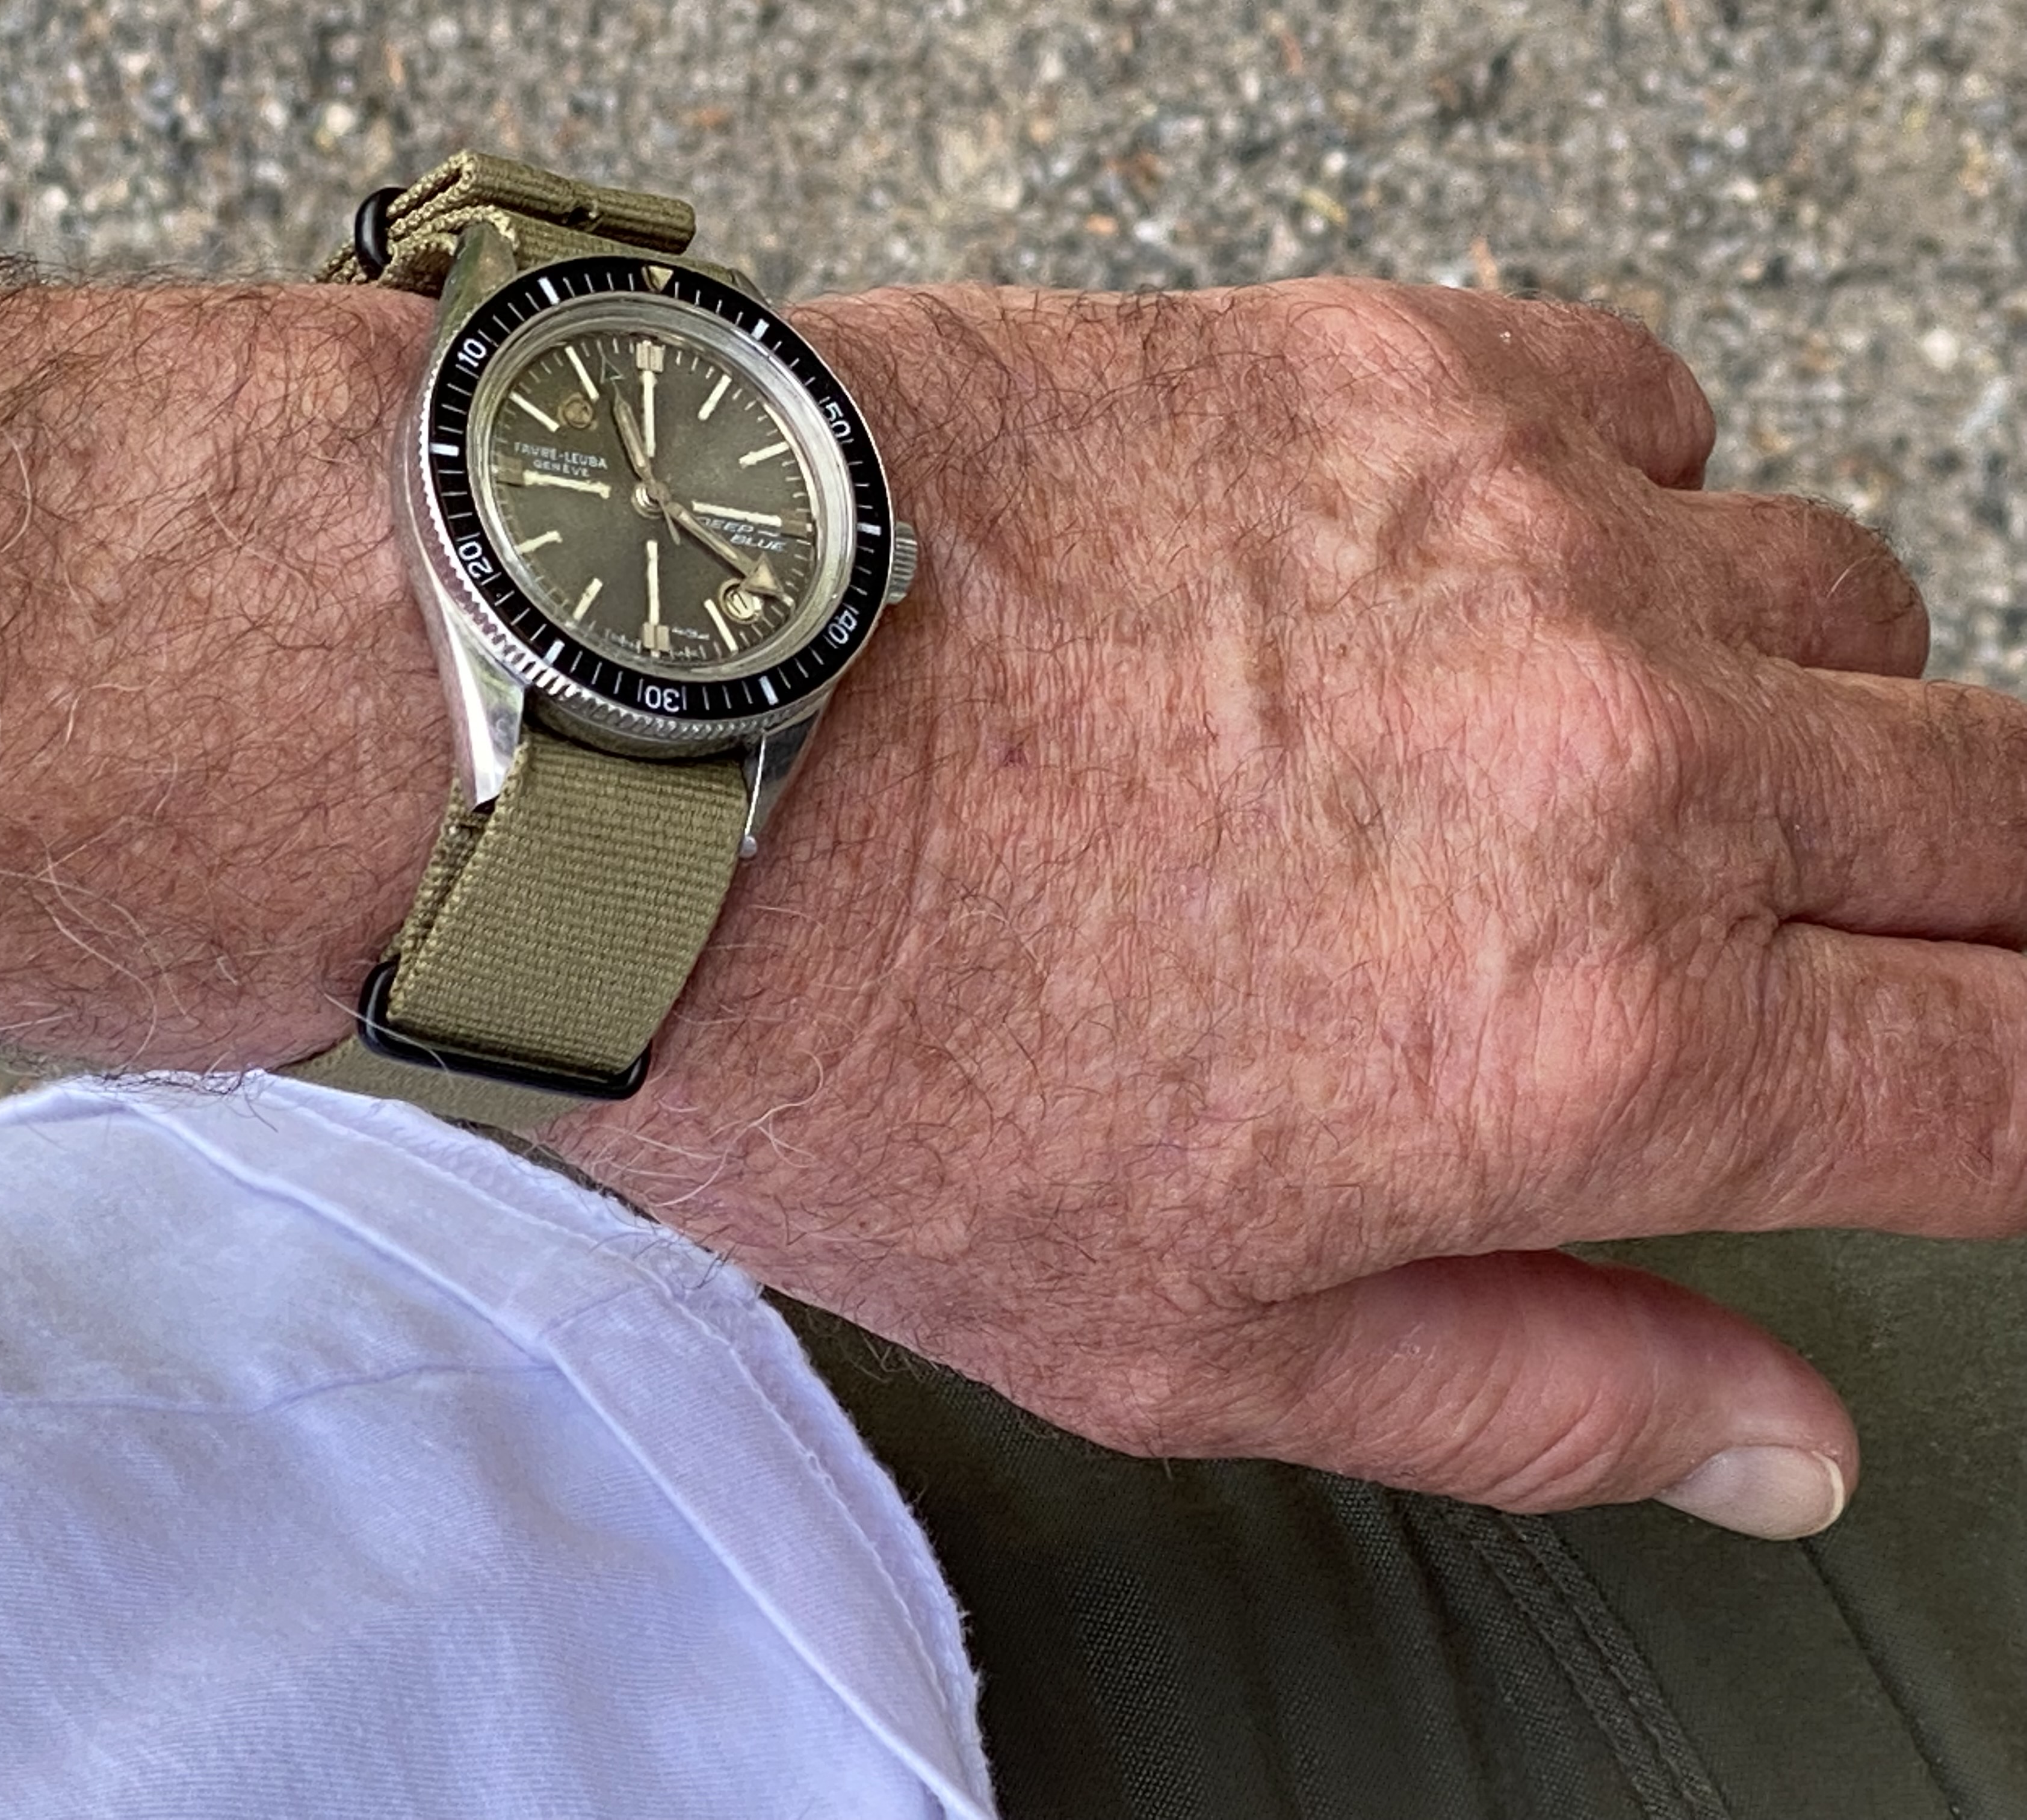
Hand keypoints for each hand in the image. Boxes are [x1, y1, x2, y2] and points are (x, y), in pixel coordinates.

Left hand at [559, 279, 1992, 1538]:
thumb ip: (1536, 1389)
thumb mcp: (1188, 1340)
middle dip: (1969, 903)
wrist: (647, 746)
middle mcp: (1617, 767)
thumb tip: (1779, 1443)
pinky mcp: (1401, 368)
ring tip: (1583, 764)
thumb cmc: (863, 1040)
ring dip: (1778, 704)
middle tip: (1822, 940)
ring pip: (1848, 605)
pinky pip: (1660, 410)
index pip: (2021, 1080)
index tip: (1972, 1090)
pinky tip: (1470, 590)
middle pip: (2007, 817)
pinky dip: (1622, 508)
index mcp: (1593, 1040)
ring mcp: (1525, 538)